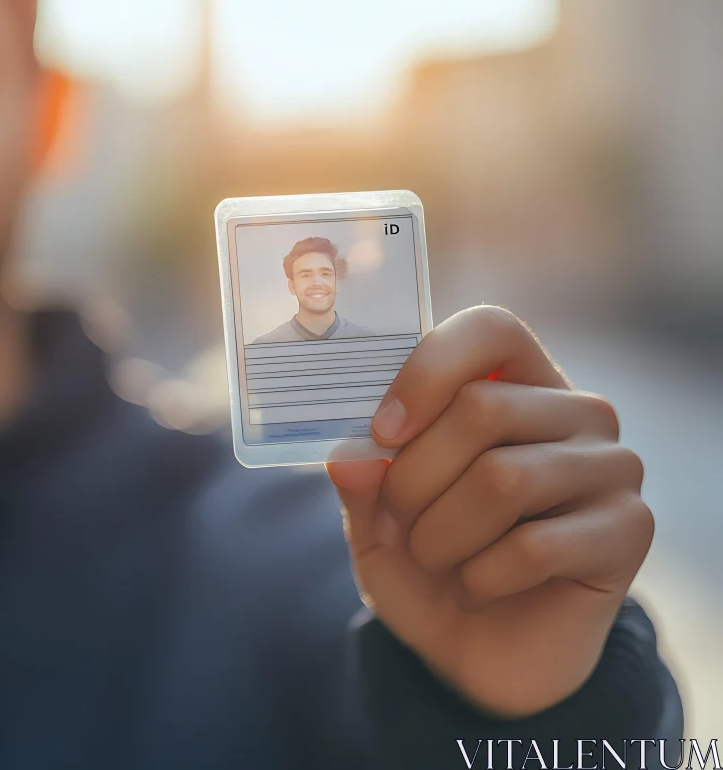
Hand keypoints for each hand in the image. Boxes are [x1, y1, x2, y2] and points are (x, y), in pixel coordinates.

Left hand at [327, 306, 652, 717]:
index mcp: (516, 385)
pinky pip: (534, 547)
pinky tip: (479, 587)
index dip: (428, 372)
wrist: (484, 651)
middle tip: (399, 522)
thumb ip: (363, 483)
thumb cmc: (432, 564)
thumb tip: (351, 457)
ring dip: (440, 535)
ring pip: (503, 478)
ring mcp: (612, 465)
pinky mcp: (630, 528)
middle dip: (414, 479)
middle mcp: (575, 410)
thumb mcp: (377, 523)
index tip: (383, 433)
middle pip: (482, 408)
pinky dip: (480, 577)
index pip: (489, 330)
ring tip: (435, 559)